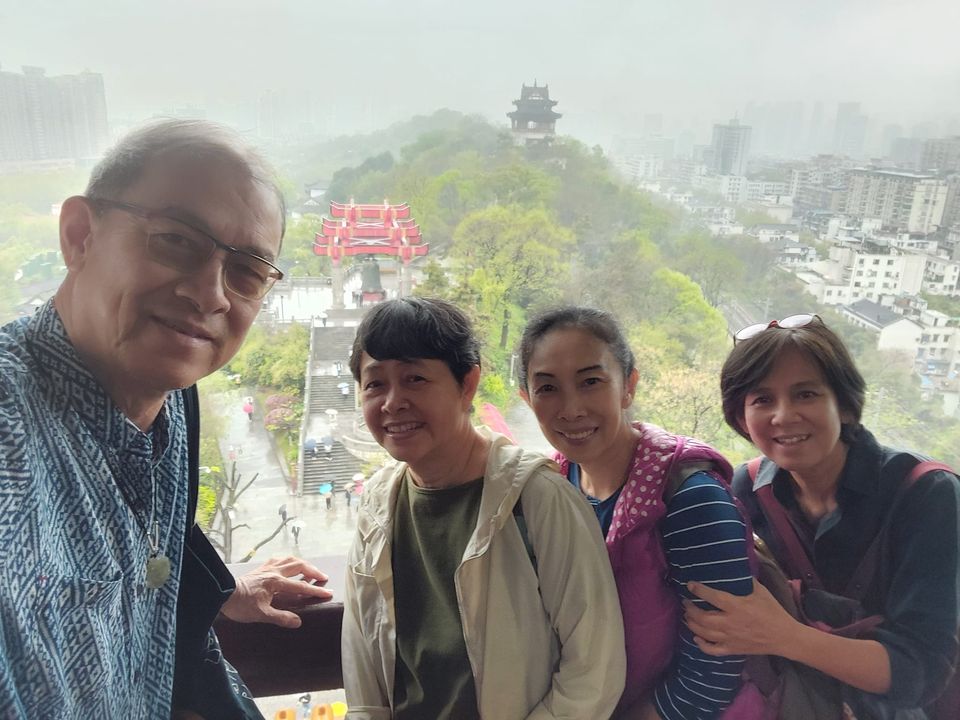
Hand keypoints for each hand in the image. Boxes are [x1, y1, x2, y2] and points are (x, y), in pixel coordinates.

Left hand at [220, 556, 332, 627]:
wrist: (221, 593)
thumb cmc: (240, 605)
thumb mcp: (261, 615)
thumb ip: (280, 618)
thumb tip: (298, 622)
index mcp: (276, 582)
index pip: (301, 586)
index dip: (315, 590)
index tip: (328, 593)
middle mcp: (274, 571)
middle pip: (299, 566)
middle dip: (313, 571)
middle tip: (323, 577)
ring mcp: (267, 567)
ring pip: (289, 559)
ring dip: (302, 563)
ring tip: (309, 569)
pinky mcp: (260, 568)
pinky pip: (278, 560)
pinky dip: (288, 561)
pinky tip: (287, 564)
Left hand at [684, 578, 799, 656]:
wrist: (784, 637)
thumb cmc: (772, 611)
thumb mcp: (761, 591)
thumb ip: (746, 580)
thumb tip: (735, 567)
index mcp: (737, 607)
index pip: (713, 597)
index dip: (699, 590)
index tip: (690, 585)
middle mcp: (730, 623)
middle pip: (702, 618)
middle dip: (690, 609)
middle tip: (686, 602)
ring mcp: (730, 638)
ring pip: (703, 633)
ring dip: (691, 624)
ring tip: (687, 616)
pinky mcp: (733, 650)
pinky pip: (712, 650)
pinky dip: (701, 645)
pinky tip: (696, 638)